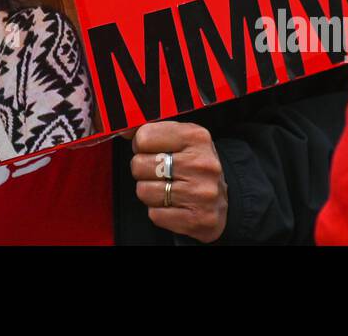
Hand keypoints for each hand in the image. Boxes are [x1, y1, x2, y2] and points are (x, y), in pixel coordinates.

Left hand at [130, 122, 226, 242]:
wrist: (224, 201)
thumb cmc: (195, 166)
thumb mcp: (180, 138)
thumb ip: (150, 130)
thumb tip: (124, 129)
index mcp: (196, 137)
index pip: (144, 137)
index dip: (141, 145)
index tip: (150, 150)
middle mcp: (201, 164)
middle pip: (139, 165)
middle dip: (143, 170)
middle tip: (158, 172)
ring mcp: (201, 193)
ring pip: (144, 191)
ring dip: (150, 192)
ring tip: (166, 188)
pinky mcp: (197, 219)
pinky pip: (155, 214)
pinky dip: (159, 211)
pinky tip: (173, 204)